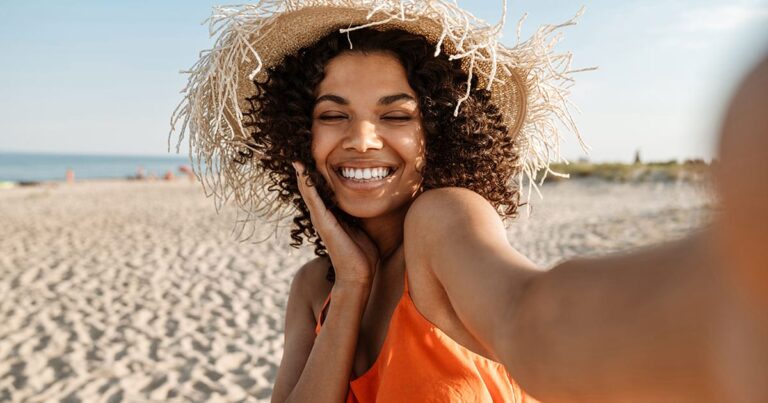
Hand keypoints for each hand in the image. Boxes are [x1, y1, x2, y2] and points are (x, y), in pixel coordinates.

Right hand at [293, 162, 379, 287]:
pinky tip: (302, 172)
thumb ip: (358, 218)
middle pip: (312, 191)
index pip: (323, 193)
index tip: (314, 161)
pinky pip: (314, 200)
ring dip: (302, 177)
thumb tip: (367, 208)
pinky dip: (307, 185)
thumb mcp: (361, 229)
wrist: (359, 275)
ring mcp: (322, 220)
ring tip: (296, 160)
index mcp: (333, 217)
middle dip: (306, 175)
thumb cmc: (362, 255)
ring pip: (309, 193)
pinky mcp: (324, 224)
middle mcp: (324, 218)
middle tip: (298, 156)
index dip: (318, 178)